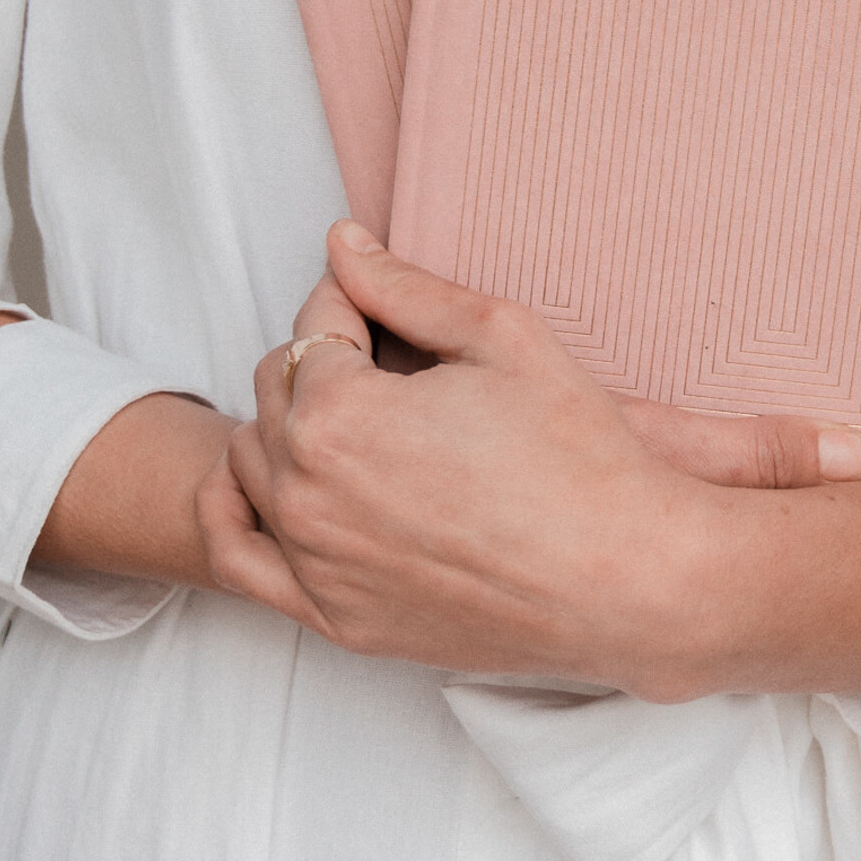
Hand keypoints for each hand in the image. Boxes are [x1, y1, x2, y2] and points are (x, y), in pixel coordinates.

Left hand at [200, 222, 756, 697]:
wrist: (627, 577)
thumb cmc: (579, 453)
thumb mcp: (501, 337)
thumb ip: (405, 286)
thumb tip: (341, 242)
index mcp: (338, 412)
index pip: (316, 324)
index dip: (357, 302)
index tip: (393, 307)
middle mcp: (306, 490)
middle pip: (275, 390)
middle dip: (324, 363)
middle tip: (391, 364)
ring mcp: (314, 562)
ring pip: (252, 463)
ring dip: (289, 430)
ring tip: (359, 422)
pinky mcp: (334, 617)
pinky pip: (237, 557)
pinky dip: (234, 512)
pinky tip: (267, 484)